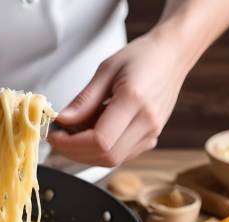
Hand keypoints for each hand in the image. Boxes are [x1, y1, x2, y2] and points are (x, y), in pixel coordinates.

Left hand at [48, 31, 189, 165]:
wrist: (173, 55)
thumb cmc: (142, 56)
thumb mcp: (106, 70)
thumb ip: (84, 100)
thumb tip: (62, 121)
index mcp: (134, 100)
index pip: (100, 140)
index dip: (72, 143)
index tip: (55, 134)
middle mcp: (147, 121)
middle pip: (106, 156)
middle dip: (75, 152)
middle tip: (59, 137)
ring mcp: (152, 133)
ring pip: (112, 160)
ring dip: (86, 153)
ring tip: (73, 134)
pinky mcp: (151, 138)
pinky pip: (121, 155)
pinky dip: (100, 151)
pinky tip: (91, 135)